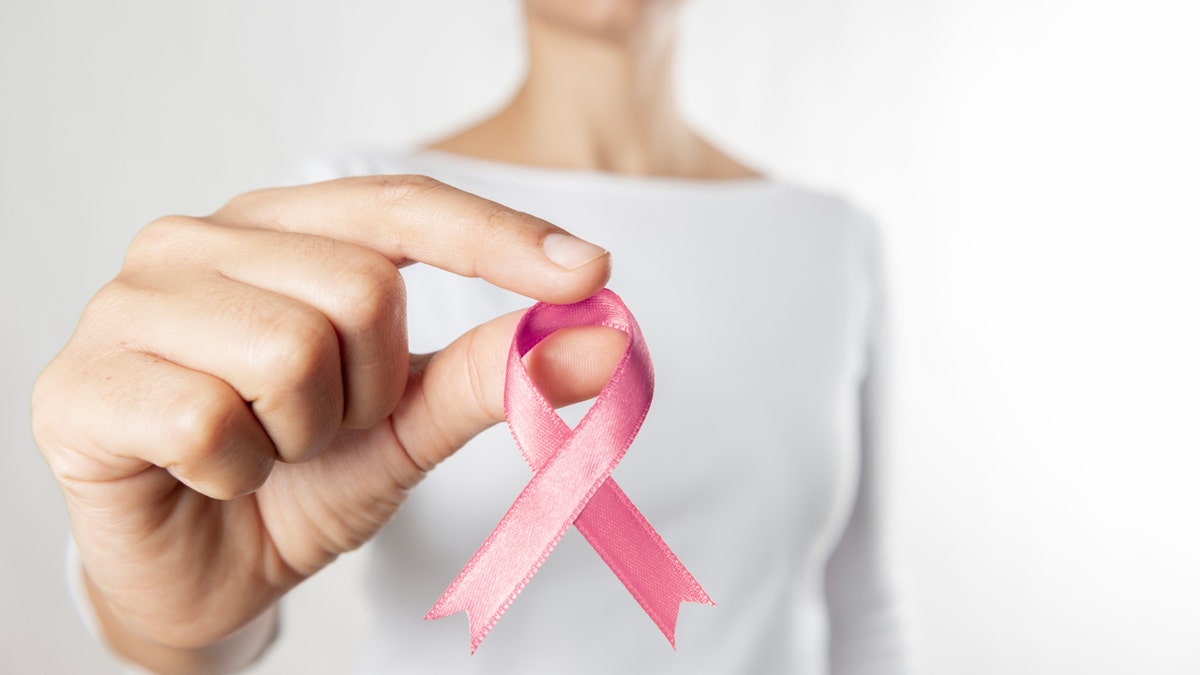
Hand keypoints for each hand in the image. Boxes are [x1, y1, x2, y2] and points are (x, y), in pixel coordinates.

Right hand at [32, 175, 619, 661]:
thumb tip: (599, 339)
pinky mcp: (79, 384)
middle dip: (369, 388)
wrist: (205, 575)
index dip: (499, 237)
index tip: (590, 274)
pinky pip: (207, 418)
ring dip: (304, 431)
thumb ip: (488, 375)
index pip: (402, 205)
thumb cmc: (301, 478)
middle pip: (359, 285)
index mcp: (279, 229)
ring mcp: (127, 303)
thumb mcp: (407, 424)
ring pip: (288, 349)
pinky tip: (208, 474)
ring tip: (265, 447)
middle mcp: (197, 242)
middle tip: (321, 426)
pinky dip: (237, 471)